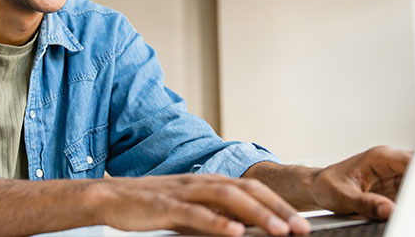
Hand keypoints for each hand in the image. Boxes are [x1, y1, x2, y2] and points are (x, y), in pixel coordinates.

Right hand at [95, 173, 311, 235]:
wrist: (111, 198)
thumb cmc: (152, 206)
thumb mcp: (191, 211)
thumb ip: (216, 216)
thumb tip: (245, 228)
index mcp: (210, 182)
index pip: (254, 190)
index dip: (280, 205)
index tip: (302, 224)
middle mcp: (202, 182)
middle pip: (248, 191)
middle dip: (278, 210)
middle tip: (302, 229)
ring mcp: (185, 192)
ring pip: (228, 199)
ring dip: (257, 215)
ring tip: (279, 232)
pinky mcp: (166, 206)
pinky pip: (195, 214)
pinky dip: (217, 222)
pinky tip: (234, 233)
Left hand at [309, 146, 410, 219]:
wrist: (320, 187)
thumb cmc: (327, 186)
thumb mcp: (343, 197)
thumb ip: (366, 203)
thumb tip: (388, 209)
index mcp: (379, 157)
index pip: (411, 160)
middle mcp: (390, 163)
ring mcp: (394, 174)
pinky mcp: (395, 188)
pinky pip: (412, 192)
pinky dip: (414, 201)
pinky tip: (411, 209)